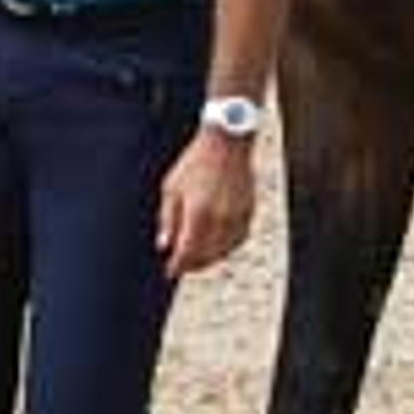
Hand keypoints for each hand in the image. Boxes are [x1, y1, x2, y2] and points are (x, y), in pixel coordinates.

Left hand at [157, 131, 257, 278]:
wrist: (227, 142)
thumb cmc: (195, 162)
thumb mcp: (171, 188)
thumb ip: (167, 219)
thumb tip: (164, 246)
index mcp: (198, 213)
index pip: (187, 252)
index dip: (177, 265)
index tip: (170, 271)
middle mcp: (220, 219)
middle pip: (206, 255)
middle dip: (193, 264)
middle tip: (182, 267)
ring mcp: (237, 216)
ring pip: (225, 250)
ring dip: (210, 258)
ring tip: (199, 259)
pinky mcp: (249, 211)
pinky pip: (239, 239)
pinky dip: (227, 247)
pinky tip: (218, 246)